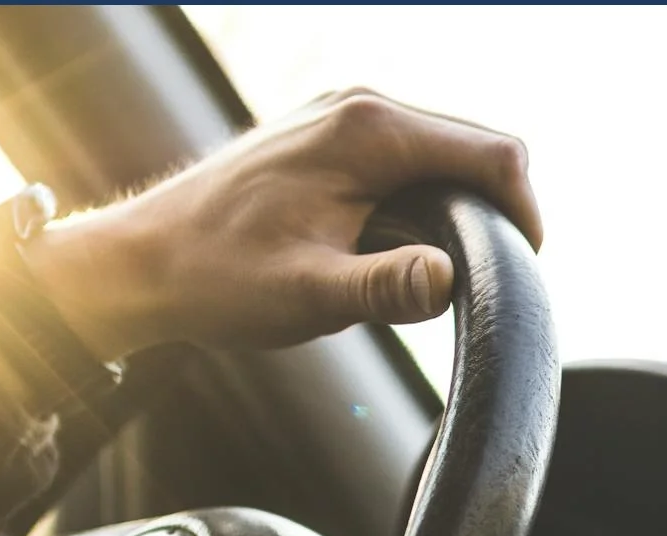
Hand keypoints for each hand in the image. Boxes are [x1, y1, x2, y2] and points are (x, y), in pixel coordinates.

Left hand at [21, 89, 541, 360]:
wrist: (140, 263)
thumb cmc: (219, 278)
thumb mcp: (310, 295)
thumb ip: (386, 288)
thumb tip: (450, 280)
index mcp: (368, 132)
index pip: (494, 154)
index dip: (525, 213)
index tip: (521, 272)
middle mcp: (361, 108)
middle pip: (478, 147)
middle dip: (498, 210)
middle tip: (489, 282)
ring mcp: (345, 117)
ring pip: (447, 153)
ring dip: (464, 208)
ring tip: (446, 270)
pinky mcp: (333, 138)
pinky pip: (413, 159)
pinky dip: (431, 201)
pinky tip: (408, 248)